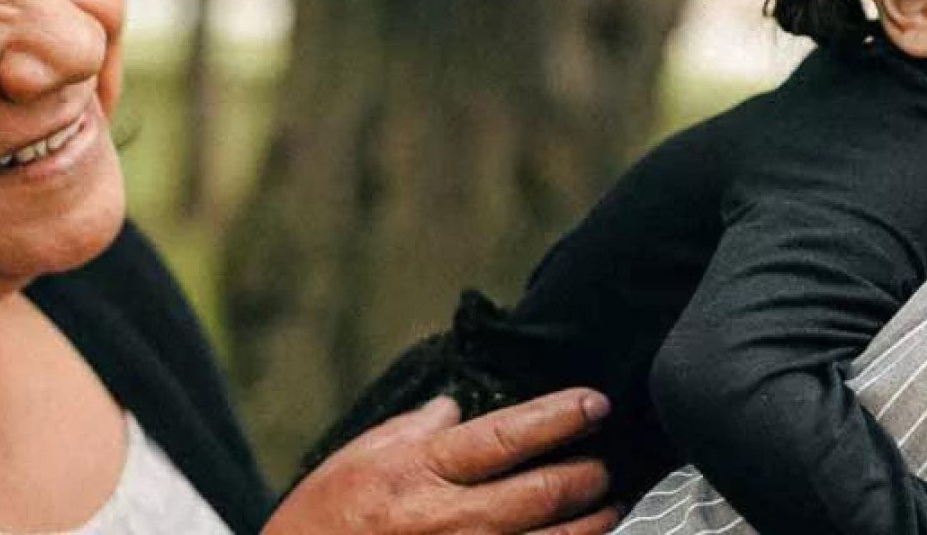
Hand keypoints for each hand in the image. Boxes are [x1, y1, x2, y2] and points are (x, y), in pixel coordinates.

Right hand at [265, 388, 618, 534]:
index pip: (509, 435)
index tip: (597, 403)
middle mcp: (449, 522)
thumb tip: (456, 404)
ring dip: (591, 524)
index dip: (561, 415)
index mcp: (421, 473)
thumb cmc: (319, 525)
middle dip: (587, 475)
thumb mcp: (356, 462)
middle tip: (604, 465)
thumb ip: (413, 430)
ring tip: (608, 507)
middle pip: (544, 492)